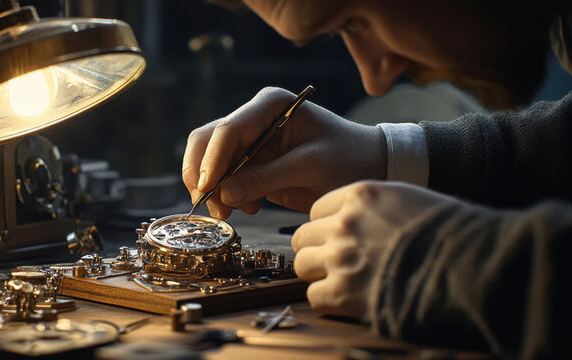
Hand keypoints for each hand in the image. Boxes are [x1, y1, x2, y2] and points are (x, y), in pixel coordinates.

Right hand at [182, 87, 385, 218]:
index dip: (212, 160)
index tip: (209, 189)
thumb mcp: (311, 166)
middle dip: (203, 175)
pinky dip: (225, 196)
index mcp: (269, 105)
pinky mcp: (249, 164)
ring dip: (212, 188)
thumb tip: (225, 194)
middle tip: (214, 206)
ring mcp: (249, 141)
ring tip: (231, 212)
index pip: (228, 129)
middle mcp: (253, 118)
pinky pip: (222, 178)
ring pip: (207, 161)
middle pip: (206, 141)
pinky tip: (248, 208)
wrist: (367, 167)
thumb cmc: (347, 157)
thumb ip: (267, 178)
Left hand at [292, 181, 461, 318]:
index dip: (328, 226)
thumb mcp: (410, 200)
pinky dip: (327, 300)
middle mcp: (344, 223)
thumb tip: (363, 221)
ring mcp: (340, 257)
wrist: (470, 265)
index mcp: (361, 195)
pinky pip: (313, 296)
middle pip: (304, 237)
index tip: (341, 239)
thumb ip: (376, 208)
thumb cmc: (451, 233)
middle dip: (318, 249)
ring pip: (302, 265)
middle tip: (337, 262)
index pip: (318, 210)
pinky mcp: (343, 292)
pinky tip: (347, 300)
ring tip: (342, 281)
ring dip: (319, 275)